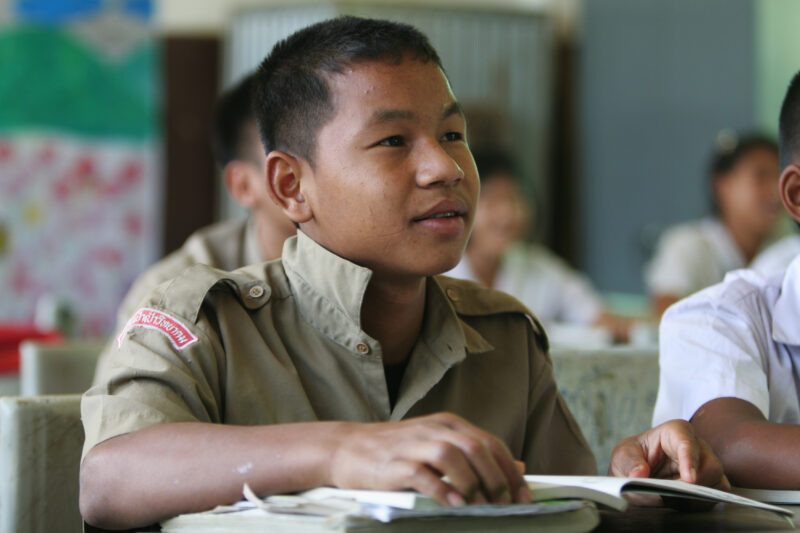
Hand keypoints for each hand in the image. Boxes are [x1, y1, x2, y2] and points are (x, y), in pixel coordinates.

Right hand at [329, 412, 529, 505]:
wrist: (346, 448)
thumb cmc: (395, 451)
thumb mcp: (437, 446)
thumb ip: (473, 455)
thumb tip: (517, 467)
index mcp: (447, 424)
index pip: (489, 442)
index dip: (510, 470)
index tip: (523, 495)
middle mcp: (433, 429)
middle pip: (476, 447)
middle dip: (496, 478)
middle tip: (504, 503)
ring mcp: (413, 445)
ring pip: (453, 455)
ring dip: (471, 481)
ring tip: (479, 503)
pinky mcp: (394, 463)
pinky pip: (423, 474)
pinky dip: (442, 489)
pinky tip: (454, 503)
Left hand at [609, 419, 728, 493]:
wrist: (636, 475)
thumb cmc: (632, 459)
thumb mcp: (622, 456)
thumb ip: (629, 463)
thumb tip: (639, 475)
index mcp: (675, 432)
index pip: (687, 443)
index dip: (689, 461)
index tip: (688, 479)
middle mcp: (697, 447)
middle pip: (711, 466)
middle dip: (695, 484)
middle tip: (673, 493)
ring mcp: (705, 467)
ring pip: (717, 483)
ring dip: (696, 496)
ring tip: (671, 498)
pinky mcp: (709, 485)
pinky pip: (714, 498)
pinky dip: (698, 504)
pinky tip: (679, 503)